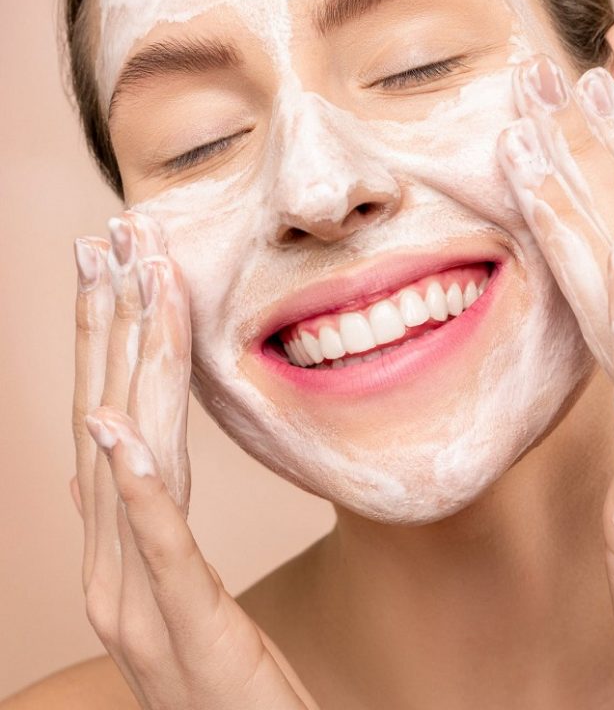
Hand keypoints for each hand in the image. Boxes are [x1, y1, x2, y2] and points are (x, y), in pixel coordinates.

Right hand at [72, 212, 308, 708]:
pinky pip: (154, 544)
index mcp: (117, 544)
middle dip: (106, 322)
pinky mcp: (180, 625)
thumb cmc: (218, 675)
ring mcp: (134, 597)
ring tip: (126, 287)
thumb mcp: (174, 584)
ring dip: (123, 366)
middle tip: (106, 239)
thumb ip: (135, 518)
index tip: (111, 258)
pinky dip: (130, 484)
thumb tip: (102, 451)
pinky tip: (114, 431)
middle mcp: (110, 563)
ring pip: (125, 459)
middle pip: (103, 416)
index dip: (105, 334)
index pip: (107, 415)